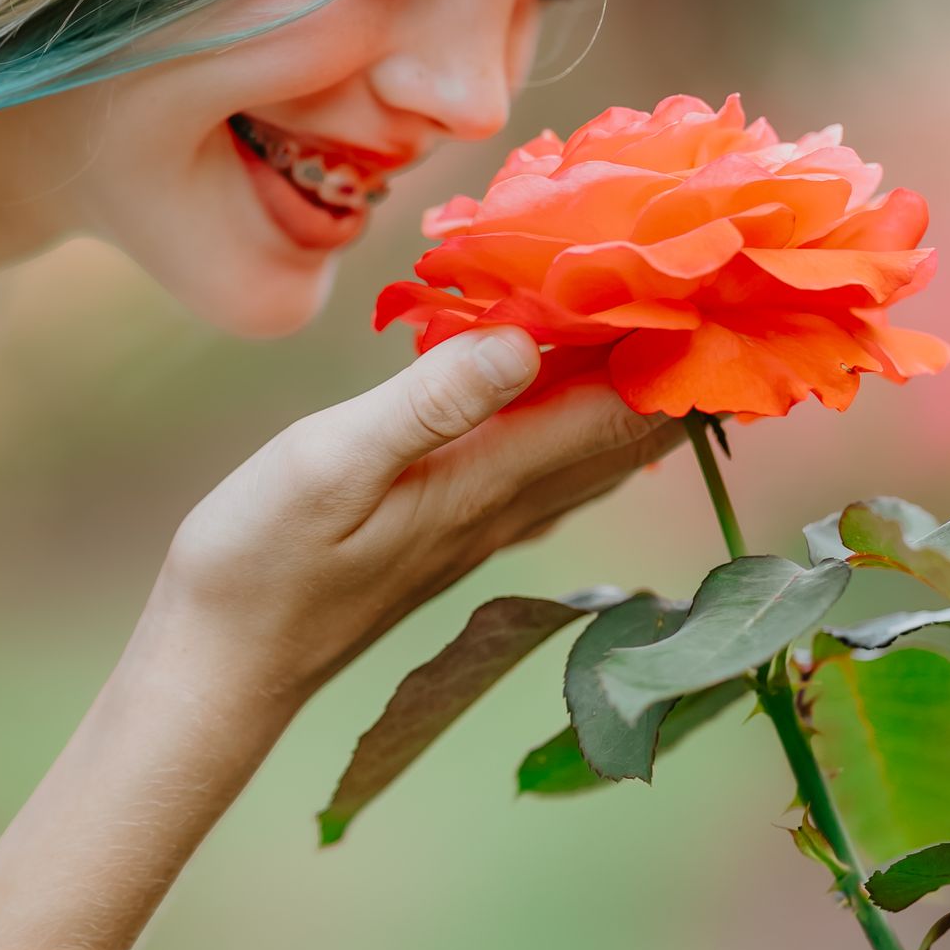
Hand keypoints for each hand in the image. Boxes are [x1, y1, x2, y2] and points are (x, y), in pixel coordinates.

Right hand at [154, 331, 682, 711]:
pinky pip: (548, 471)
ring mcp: (477, 529)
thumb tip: (525, 340)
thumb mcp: (328, 465)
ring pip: (592, 459)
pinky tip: (580, 404)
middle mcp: (501, 510)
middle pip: (622, 437)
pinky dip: (581, 425)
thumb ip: (428, 403)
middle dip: (676, 368)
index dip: (671, 345)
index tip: (721, 279)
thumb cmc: (258, 567)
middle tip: (729, 295)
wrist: (220, 670)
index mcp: (482, 482)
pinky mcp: (447, 535)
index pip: (613, 409)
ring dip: (639, 400)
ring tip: (682, 339)